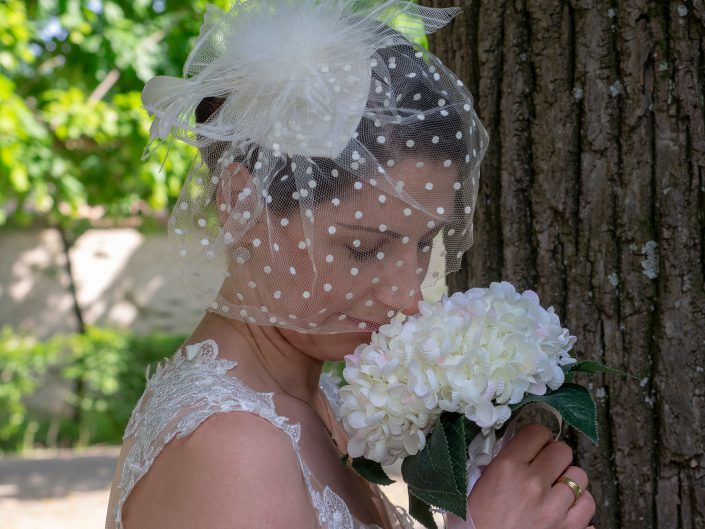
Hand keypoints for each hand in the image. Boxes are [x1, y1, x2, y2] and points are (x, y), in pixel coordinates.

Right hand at [465, 423, 595, 528]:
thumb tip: (519, 448)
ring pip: (580, 479)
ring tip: (555, 493)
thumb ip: (500, 463)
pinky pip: (589, 510)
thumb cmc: (474, 524)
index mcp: (508, 468)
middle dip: (555, 458)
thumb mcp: (478, 485)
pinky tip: (563, 514)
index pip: (537, 433)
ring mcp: (556, 510)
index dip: (537, 438)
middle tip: (545, 468)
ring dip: (569, 484)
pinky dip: (579, 510)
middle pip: (563, 451)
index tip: (534, 446)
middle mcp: (534, 484)